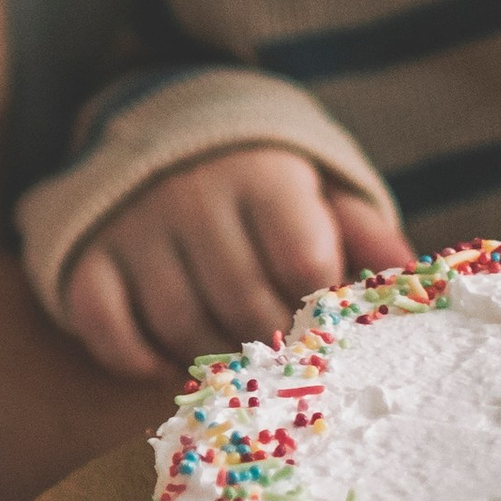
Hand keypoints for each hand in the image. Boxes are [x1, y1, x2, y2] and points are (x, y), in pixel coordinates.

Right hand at [62, 146, 406, 377]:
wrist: (162, 136)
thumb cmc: (261, 185)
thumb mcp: (317, 191)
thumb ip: (363, 234)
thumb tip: (415, 280)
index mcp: (262, 174)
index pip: (303, 262)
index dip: (321, 308)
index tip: (324, 322)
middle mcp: (192, 194)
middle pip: (243, 302)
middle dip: (273, 345)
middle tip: (287, 360)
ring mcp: (133, 227)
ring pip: (179, 322)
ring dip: (212, 359)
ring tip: (236, 364)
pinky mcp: (85, 256)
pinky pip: (106, 327)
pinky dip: (136, 359)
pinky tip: (165, 363)